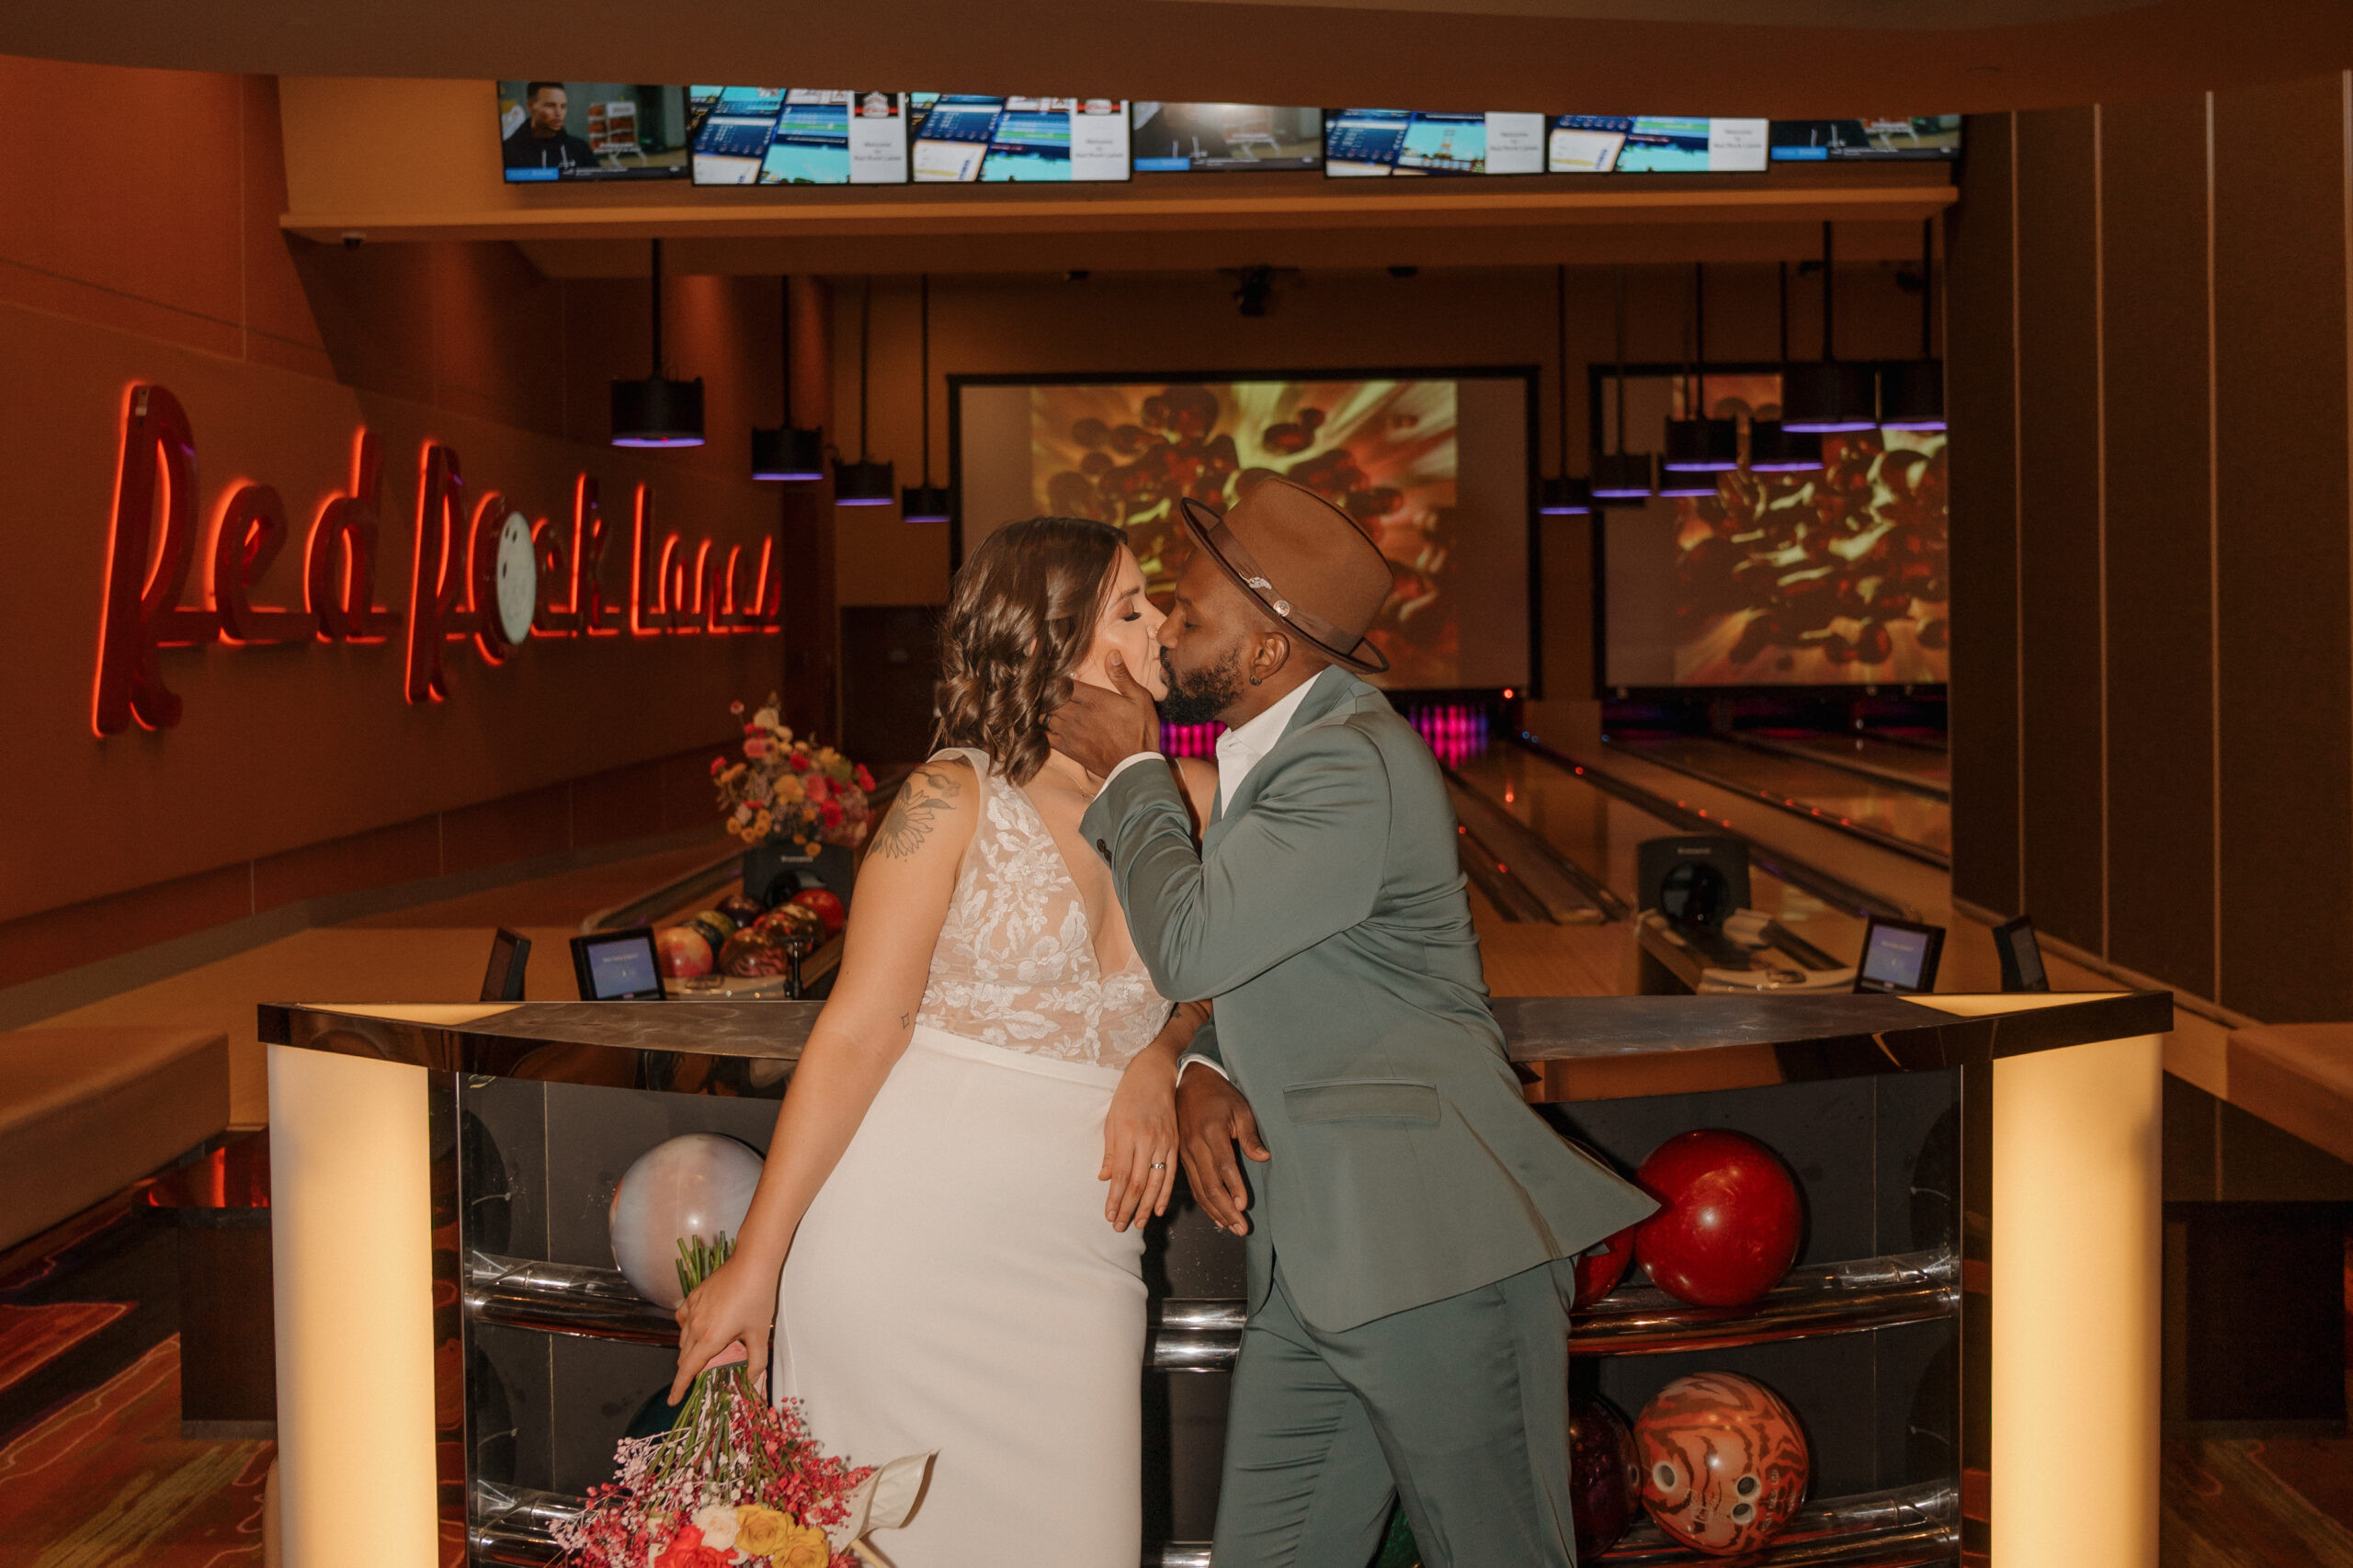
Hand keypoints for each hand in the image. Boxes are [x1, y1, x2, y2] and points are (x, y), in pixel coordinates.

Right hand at [668, 1252, 776, 1404]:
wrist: (752, 1263)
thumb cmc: (757, 1297)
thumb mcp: (760, 1333)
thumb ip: (756, 1362)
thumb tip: (752, 1381)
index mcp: (710, 1338)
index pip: (688, 1370)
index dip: (679, 1387)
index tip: (673, 1401)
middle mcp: (695, 1325)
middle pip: (685, 1357)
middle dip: (689, 1370)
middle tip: (701, 1377)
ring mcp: (692, 1309)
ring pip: (683, 1338)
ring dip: (690, 1350)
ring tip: (705, 1353)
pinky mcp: (693, 1296)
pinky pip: (682, 1318)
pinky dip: (687, 1328)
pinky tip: (698, 1328)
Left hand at [1048, 654, 1160, 779]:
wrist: (1135, 767)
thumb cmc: (1141, 732)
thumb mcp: (1140, 699)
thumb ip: (1122, 677)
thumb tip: (1112, 653)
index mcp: (1093, 699)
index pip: (1063, 683)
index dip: (1055, 678)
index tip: (1052, 674)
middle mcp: (1078, 714)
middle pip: (1049, 698)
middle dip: (1045, 692)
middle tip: (1042, 688)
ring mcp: (1070, 732)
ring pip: (1045, 715)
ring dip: (1042, 709)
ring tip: (1040, 704)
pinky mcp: (1068, 749)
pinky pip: (1045, 736)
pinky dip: (1040, 729)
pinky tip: (1041, 725)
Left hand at [1100, 1050, 1178, 1231]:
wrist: (1156, 1073)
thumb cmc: (1129, 1094)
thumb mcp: (1112, 1119)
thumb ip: (1110, 1151)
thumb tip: (1104, 1178)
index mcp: (1128, 1135)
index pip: (1120, 1176)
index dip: (1115, 1199)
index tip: (1109, 1215)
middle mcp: (1147, 1141)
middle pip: (1137, 1184)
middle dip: (1128, 1208)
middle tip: (1120, 1227)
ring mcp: (1164, 1142)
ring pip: (1155, 1182)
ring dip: (1146, 1206)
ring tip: (1139, 1223)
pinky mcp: (1175, 1143)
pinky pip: (1171, 1173)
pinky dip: (1165, 1193)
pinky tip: (1159, 1208)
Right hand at [1176, 1067, 1269, 1235]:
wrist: (1190, 1083)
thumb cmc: (1220, 1095)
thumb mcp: (1240, 1109)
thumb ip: (1250, 1136)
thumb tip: (1264, 1157)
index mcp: (1211, 1131)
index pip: (1223, 1165)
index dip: (1233, 1187)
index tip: (1243, 1205)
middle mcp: (1195, 1145)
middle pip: (1210, 1184)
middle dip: (1225, 1209)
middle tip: (1241, 1228)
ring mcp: (1185, 1152)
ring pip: (1199, 1188)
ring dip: (1215, 1211)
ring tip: (1232, 1228)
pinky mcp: (1181, 1157)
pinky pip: (1192, 1185)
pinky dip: (1204, 1203)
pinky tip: (1216, 1216)